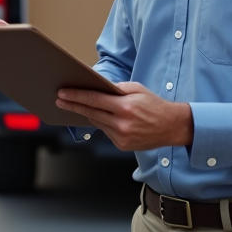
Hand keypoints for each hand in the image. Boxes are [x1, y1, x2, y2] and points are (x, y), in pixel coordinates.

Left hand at [55, 82, 193, 150]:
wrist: (172, 127)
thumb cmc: (154, 105)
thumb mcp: (137, 89)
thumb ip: (116, 88)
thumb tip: (96, 86)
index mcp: (126, 107)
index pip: (94, 100)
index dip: (76, 96)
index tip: (62, 93)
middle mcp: (122, 124)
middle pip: (90, 112)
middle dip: (73, 105)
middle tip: (59, 99)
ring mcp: (122, 137)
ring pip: (96, 123)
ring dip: (86, 114)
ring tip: (73, 105)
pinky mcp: (122, 145)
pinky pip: (105, 131)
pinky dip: (100, 123)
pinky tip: (96, 116)